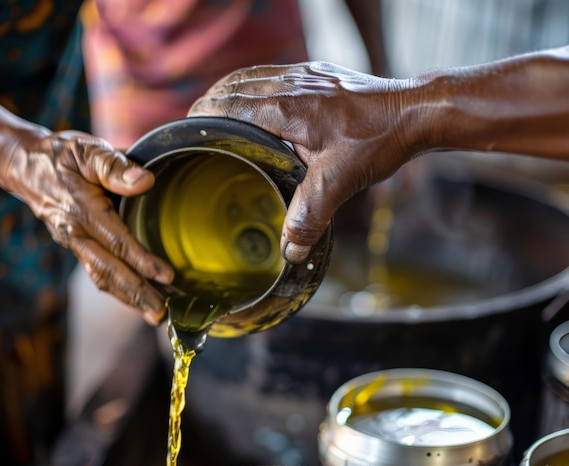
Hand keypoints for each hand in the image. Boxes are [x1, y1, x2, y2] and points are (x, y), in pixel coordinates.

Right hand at [6, 129, 172, 324]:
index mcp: (82, 210)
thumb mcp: (86, 151)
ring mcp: (74, 245)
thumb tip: (144, 181)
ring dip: (128, 299)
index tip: (166, 276)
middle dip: (137, 294)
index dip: (142, 261)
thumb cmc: (61, 156)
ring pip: (102, 278)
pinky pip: (98, 273)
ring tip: (153, 315)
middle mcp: (76, 234)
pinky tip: (135, 300)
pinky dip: (118, 289)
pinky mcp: (76, 249)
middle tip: (161, 314)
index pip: (117, 241)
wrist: (25, 166)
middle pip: (109, 271)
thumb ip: (114, 166)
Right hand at [189, 62, 413, 262]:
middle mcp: (291, 84)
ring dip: (231, 92)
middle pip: (234, 86)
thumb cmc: (378, 138)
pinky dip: (255, 87)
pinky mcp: (319, 75)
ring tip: (219, 114)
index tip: (189, 131)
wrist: (415, 111)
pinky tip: (260, 105)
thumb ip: (309, 216)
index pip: (228, 104)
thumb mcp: (338, 182)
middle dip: (211, 104)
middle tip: (199, 128)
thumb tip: (289, 250)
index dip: (203, 117)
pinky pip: (274, 75)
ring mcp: (306, 75)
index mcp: (286, 107)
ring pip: (253, 77)